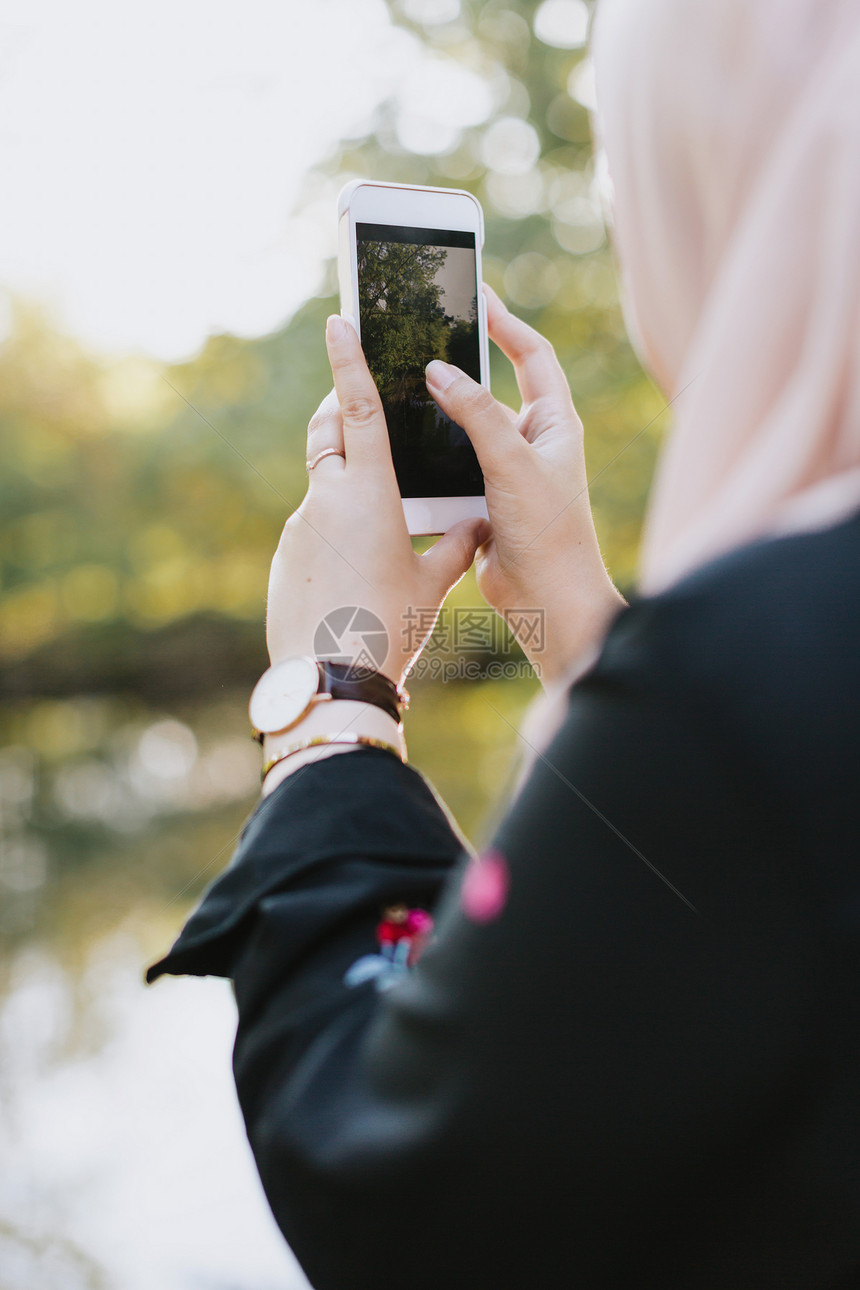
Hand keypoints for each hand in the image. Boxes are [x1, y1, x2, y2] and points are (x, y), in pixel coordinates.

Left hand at [266, 315, 488, 686]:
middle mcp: (326, 499)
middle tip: (364, 413)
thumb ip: (456, 546)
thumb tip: (476, 526)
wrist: (329, 677)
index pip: (359, 410)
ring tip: (378, 526)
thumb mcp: (433, 585)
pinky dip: (331, 530)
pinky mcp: (284, 557)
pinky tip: (352, 570)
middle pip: (328, 435)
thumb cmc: (388, 625)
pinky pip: (310, 527)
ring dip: (344, 486)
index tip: (338, 322)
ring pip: (320, 485)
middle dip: (342, 414)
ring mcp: (298, 528)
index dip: (350, 362)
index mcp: (370, 493)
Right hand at [425, 286, 624, 682]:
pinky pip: (456, 463)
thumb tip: (439, 371)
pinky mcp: (486, 499)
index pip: (534, 356)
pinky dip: (435, 453)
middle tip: (429, 337)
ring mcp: (510, 471)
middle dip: (465, 365)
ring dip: (444, 413)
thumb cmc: (548, 533)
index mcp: (556, 424)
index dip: (506, 324)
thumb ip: (477, 414)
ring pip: (470, 428)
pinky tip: (408, 443)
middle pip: (497, 388)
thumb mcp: (512, 462)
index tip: (476, 297)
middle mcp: (535, 443)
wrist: (546, 600)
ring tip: (408, 386)